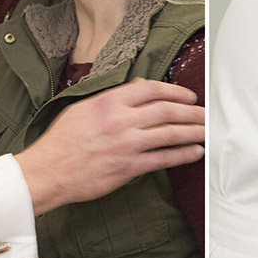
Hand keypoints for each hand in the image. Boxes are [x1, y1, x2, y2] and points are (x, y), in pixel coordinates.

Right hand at [16, 79, 204, 214]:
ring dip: (193, 131)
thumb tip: (139, 87)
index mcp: (109, 102)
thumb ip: (113, 98)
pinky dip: (183, 154)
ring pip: (170, 133)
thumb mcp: (83, 108)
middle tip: (207, 114)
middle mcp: (120, 120)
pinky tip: (196, 152)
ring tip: (208, 131)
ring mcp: (126, 144)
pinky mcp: (128, 167)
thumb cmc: (62, 141)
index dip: (175, 91)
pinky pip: (163, 159)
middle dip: (192, 111)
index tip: (188, 96)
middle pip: (167, 110)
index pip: (151, 89)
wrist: (48, 171)